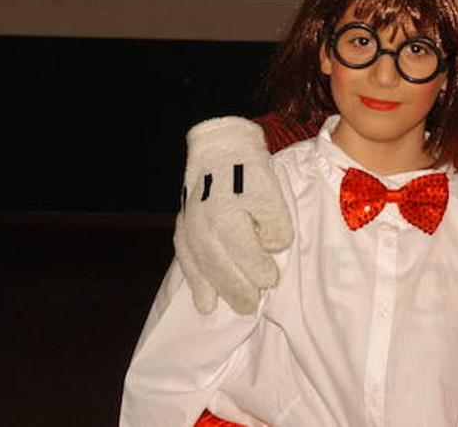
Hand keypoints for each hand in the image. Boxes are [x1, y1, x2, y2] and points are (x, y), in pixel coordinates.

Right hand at [174, 117, 293, 314]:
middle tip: (251, 307)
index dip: (258, 270)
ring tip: (223, 309)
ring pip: (201, 267)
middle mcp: (203, 226)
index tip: (272, 281)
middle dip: (237, 290)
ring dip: (214, 290)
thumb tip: (273, 248)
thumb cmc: (250, 171)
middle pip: (220, 267)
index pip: (244, 254)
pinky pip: (186, 260)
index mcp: (227, 217)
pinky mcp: (182, 226)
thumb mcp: (271, 193)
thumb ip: (274, 225)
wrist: (220, 149)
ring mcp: (189, 227)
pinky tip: (202, 299)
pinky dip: (195, 281)